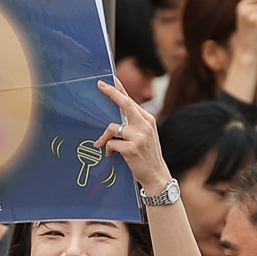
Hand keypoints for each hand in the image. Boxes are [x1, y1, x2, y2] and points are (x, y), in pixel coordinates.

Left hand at [93, 80, 173, 197]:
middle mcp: (145, 125)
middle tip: (100, 86)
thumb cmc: (147, 155)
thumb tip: (115, 116)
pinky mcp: (131, 148)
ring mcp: (139, 136)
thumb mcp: (145, 135)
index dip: (119, 89)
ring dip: (105, 137)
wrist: (156, 175)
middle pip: (125, 103)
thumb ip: (133, 124)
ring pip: (112, 127)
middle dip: (111, 93)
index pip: (131, 101)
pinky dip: (108, 149)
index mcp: (148, 120)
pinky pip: (111, 143)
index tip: (110, 80)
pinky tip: (111, 155)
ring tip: (104, 146)